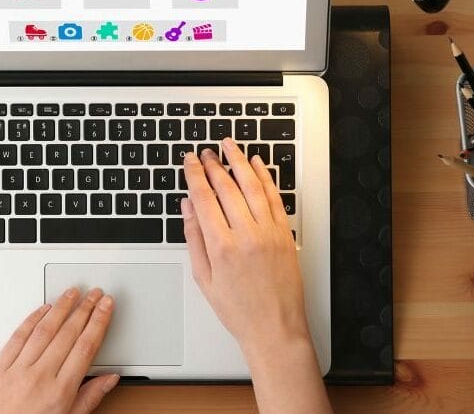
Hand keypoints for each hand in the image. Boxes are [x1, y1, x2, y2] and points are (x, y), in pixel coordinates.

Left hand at [0, 287, 119, 413]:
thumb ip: (89, 398)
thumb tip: (109, 379)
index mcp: (59, 392)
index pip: (86, 346)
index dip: (99, 322)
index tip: (106, 307)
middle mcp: (39, 378)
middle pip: (68, 333)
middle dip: (85, 308)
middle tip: (95, 293)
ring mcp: (16, 370)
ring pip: (44, 329)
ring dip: (61, 307)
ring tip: (73, 293)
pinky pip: (17, 336)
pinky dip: (32, 319)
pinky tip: (44, 309)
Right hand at [182, 138, 308, 351]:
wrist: (274, 328)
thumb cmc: (238, 309)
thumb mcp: (203, 277)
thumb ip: (194, 237)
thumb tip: (187, 207)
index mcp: (222, 246)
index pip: (204, 198)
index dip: (195, 175)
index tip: (189, 161)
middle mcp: (247, 235)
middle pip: (227, 187)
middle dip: (213, 165)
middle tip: (205, 152)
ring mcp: (269, 232)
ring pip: (252, 186)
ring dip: (239, 162)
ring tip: (229, 146)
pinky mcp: (285, 234)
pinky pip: (275, 198)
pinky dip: (266, 177)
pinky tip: (257, 165)